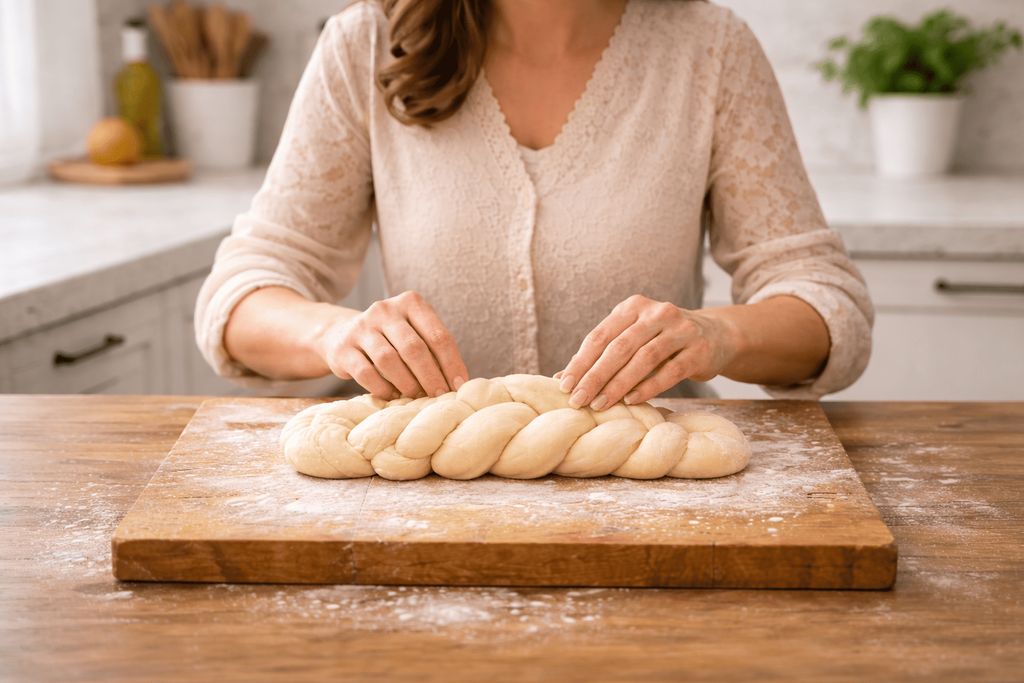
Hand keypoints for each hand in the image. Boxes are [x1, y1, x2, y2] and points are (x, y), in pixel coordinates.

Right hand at [315, 290, 467, 399]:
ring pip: (389, 360)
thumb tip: (459, 383)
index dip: (451, 363)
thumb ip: (434, 350)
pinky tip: (393, 396)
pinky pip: (366, 373)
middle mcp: (385, 310)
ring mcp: (361, 328)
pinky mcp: (343, 348)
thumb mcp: (414, 333)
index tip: (459, 386)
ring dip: (407, 384)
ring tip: (417, 397)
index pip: (438, 335)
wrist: (342, 334)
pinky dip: (383, 388)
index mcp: (410, 303)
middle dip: (430, 376)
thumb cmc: (392, 339)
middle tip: (439, 396)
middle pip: (414, 348)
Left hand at [555, 295, 738, 409]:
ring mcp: (681, 329)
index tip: (564, 386)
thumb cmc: (662, 341)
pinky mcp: (699, 350)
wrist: (716, 335)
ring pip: (644, 358)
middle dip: (595, 376)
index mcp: (633, 306)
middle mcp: (657, 313)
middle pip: (619, 347)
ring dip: (618, 384)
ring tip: (600, 404)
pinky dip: (649, 387)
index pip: (600, 335)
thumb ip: (601, 356)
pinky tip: (631, 401)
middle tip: (578, 400)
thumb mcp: (632, 340)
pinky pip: (671, 371)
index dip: (580, 362)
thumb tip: (561, 379)